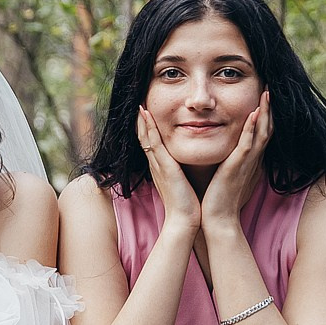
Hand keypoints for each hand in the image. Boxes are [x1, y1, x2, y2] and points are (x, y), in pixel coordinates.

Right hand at [138, 107, 201, 231]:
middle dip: (141, 121)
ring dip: (141, 120)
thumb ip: (181, 173)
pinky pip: (153, 143)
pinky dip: (148, 128)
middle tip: (138, 103)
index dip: (147, 128)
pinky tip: (146, 114)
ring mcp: (158, 165)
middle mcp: (155, 165)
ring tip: (139, 103)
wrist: (185, 221)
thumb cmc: (187, 205)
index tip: (146, 112)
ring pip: (146, 137)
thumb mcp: (182, 184)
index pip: (151, 144)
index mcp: (160, 168)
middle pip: (144, 138)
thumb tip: (186, 167)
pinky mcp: (164, 167)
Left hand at [201, 92, 271, 231]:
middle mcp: (252, 160)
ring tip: (267, 93)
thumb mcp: (227, 175)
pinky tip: (253, 113)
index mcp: (249, 161)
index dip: (265, 115)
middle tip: (271, 88)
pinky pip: (248, 144)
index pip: (261, 133)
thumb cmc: (219, 199)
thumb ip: (230, 163)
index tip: (264, 97)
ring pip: (261, 132)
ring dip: (265, 112)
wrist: (217, 218)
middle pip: (266, 129)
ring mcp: (247, 163)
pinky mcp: (238, 167)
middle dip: (269, 108)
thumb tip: (227, 156)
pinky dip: (252, 128)